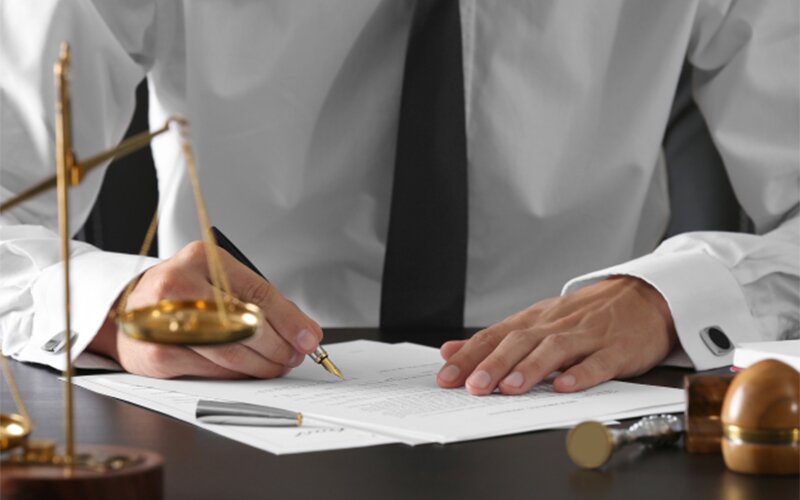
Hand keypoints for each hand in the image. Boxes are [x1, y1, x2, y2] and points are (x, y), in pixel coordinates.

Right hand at [88, 241, 321, 378]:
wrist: (129, 310)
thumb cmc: (183, 295)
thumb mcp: (220, 282)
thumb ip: (262, 303)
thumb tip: (304, 331)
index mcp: (201, 259)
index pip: (257, 292)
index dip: (289, 320)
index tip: (309, 338)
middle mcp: (178, 285)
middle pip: (245, 324)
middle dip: (278, 346)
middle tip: (294, 356)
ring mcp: (162, 321)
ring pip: (230, 352)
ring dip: (262, 364)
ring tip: (277, 365)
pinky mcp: (156, 355)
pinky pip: (211, 371)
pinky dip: (237, 375)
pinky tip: (248, 371)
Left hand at [436, 276, 677, 394]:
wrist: (644, 297)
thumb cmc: (588, 314)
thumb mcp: (538, 321)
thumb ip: (496, 339)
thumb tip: (452, 351)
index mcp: (536, 321)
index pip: (495, 335)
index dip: (469, 355)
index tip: (446, 375)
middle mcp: (557, 326)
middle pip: (520, 342)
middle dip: (493, 364)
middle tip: (472, 386)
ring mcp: (588, 337)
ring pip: (554, 350)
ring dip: (530, 368)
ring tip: (509, 388)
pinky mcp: (617, 350)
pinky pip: (598, 362)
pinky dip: (581, 375)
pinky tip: (565, 386)